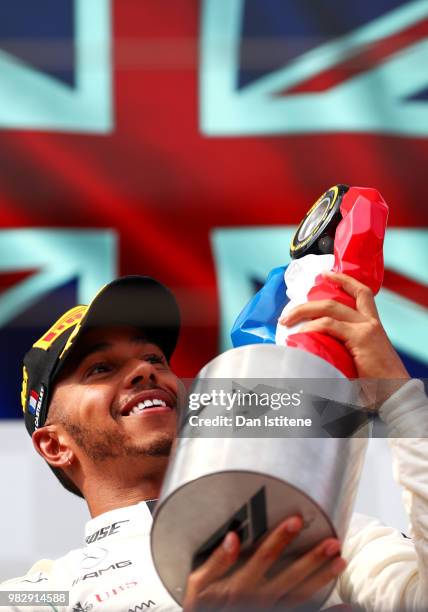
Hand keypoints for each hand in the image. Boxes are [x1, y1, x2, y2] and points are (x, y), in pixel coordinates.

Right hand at [183, 516, 345, 610]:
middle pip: (289, 577)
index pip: (264, 558)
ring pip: (300, 596)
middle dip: (312, 559)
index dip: (280, 539)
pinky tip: (346, 607)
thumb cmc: (202, 606)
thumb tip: (232, 537)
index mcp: (239, 587)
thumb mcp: (198, 585)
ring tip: (340, 561)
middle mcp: (258, 601)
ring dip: (321, 578)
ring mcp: (270, 611)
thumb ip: (216, 561)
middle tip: (332, 541)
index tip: (297, 520)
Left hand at [279, 272, 409, 404]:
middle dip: (309, 301)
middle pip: (337, 299)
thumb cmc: (379, 385)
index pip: (361, 293)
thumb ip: (342, 356)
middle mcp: (370, 322)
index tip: (326, 275)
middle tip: (289, 310)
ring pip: (330, 308)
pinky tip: (301, 332)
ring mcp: (366, 329)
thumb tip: (315, 361)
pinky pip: (330, 325)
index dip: (344, 281)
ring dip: (304, 311)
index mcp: (372, 325)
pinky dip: (313, 327)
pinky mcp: (361, 338)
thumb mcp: (359, 362)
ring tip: (287, 320)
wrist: (397, 395)